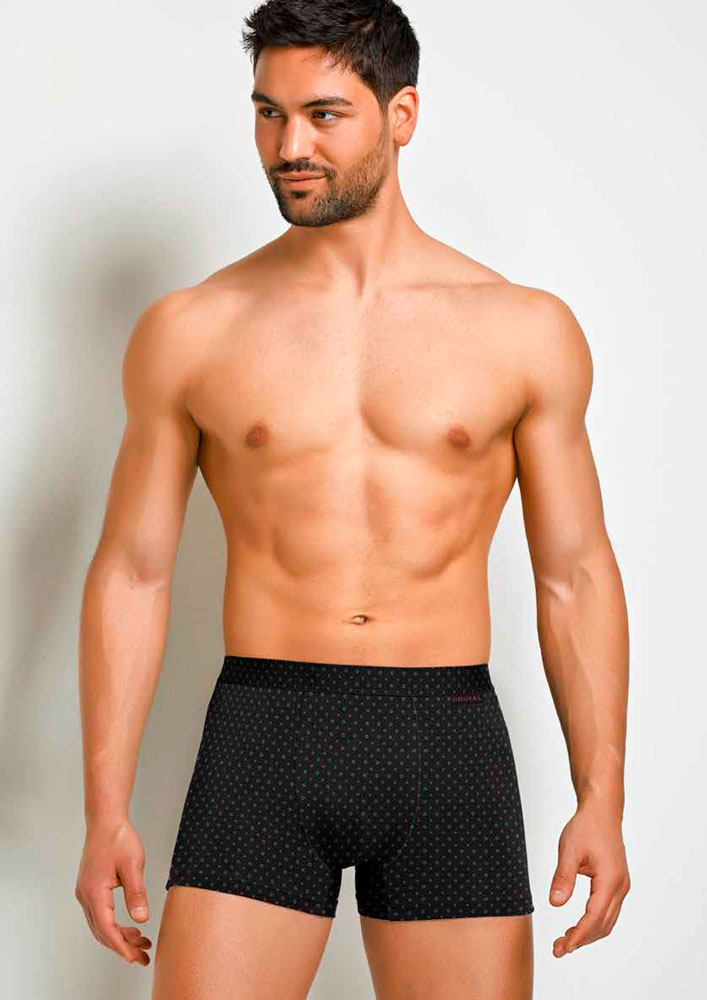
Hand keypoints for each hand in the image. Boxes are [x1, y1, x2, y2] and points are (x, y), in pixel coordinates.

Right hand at [75, 819, 152, 965]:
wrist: (105, 821)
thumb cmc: (118, 838)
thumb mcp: (133, 865)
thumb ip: (136, 893)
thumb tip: (141, 919)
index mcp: (94, 892)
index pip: (107, 929)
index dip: (122, 947)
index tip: (136, 958)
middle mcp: (85, 896)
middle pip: (102, 931)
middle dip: (123, 946)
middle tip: (143, 956)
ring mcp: (86, 893)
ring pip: (100, 925)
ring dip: (119, 936)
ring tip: (142, 942)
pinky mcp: (90, 888)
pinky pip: (100, 915)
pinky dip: (114, 925)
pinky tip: (129, 926)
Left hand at [549, 802, 629, 956]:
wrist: (602, 811)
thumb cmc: (586, 827)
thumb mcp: (569, 849)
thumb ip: (563, 877)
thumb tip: (555, 903)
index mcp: (610, 879)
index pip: (594, 917)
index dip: (579, 935)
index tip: (564, 947)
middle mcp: (620, 886)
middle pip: (603, 925)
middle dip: (581, 939)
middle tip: (558, 949)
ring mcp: (621, 886)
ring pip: (607, 921)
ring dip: (587, 934)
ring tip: (564, 941)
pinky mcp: (616, 884)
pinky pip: (607, 911)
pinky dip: (593, 923)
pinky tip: (576, 926)